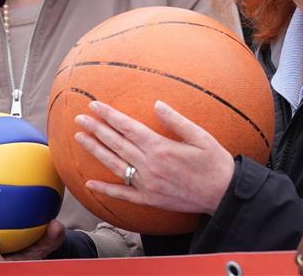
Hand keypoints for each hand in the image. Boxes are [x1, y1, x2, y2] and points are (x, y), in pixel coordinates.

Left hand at [75, 100, 234, 214]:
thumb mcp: (200, 136)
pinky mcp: (149, 199)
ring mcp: (147, 184)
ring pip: (115, 165)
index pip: (127, 127)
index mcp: (160, 147)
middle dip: (96, 129)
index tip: (94, 105)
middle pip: (116, 144)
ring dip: (96, 151)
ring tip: (80, 138)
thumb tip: (156, 104)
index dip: (109, 115)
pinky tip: (89, 184)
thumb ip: (176, 120)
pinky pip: (123, 194)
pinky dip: (105, 189)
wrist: (222, 194)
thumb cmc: (215, 162)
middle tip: (79, 118)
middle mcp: (149, 165)